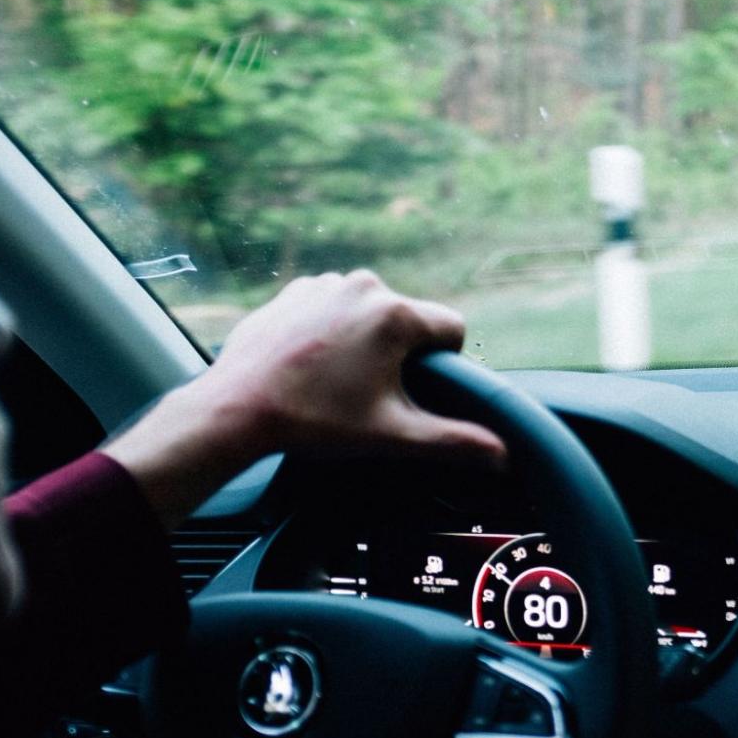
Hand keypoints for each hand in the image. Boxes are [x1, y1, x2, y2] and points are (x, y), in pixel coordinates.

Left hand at [105, 271, 504, 525]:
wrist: (236, 408)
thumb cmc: (314, 421)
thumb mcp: (391, 436)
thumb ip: (453, 442)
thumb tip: (500, 453)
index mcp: (395, 315)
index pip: (452, 329)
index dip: (444, 363)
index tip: (416, 388)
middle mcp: (364, 286)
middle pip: (408, 320)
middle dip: (399, 354)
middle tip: (368, 394)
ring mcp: (325, 284)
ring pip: (370, 313)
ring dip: (364, 341)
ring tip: (335, 381)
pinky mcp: (294, 291)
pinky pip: (333, 307)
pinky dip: (330, 332)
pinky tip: (311, 366)